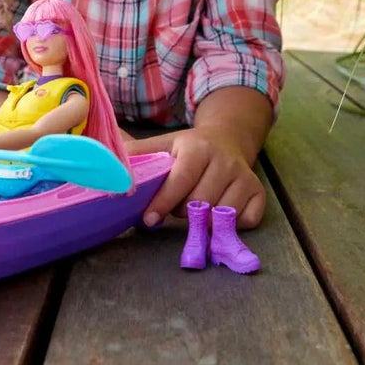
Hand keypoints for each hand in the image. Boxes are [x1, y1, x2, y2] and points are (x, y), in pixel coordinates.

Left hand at [142, 128, 264, 229]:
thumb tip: (105, 164)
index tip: (148, 219)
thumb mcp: (162, 145)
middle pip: (200, 203)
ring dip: (203, 220)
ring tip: (196, 207)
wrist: (227, 139)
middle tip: (178, 206)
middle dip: (182, 211)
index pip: (181, 179)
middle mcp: (225, 160)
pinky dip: (230, 225)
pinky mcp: (259, 192)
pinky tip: (220, 212)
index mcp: (197, 147)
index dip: (163, 202)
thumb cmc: (188, 149)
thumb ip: (136, 154)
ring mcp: (245, 176)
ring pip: (221, 215)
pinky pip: (245, 221)